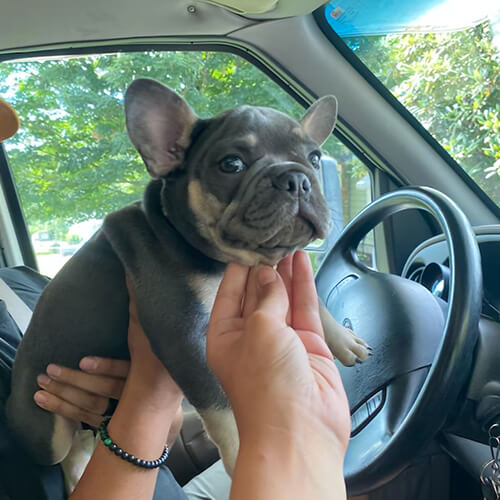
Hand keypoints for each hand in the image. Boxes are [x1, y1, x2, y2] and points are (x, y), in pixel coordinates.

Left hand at [35, 276, 183, 438]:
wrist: (166, 403)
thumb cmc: (157, 363)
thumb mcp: (155, 342)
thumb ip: (143, 318)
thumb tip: (134, 280)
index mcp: (146, 372)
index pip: (126, 371)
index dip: (105, 366)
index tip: (83, 360)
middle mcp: (136, 393)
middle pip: (103, 389)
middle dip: (75, 380)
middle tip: (50, 370)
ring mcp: (124, 410)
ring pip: (91, 405)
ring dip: (64, 395)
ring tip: (41, 384)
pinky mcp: (113, 420)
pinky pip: (85, 418)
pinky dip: (63, 410)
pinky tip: (44, 401)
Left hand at [206, 250, 349, 451]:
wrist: (300, 432)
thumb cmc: (266, 384)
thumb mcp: (259, 330)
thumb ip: (266, 297)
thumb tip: (269, 272)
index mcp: (224, 334)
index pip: (229, 292)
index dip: (238, 267)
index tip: (246, 241)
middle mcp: (250, 335)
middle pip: (257, 292)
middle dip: (264, 265)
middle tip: (271, 236)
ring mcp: (280, 339)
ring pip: (282, 296)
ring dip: (285, 270)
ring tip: (288, 241)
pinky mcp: (307, 343)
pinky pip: (303, 307)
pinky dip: (303, 284)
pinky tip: (301, 261)